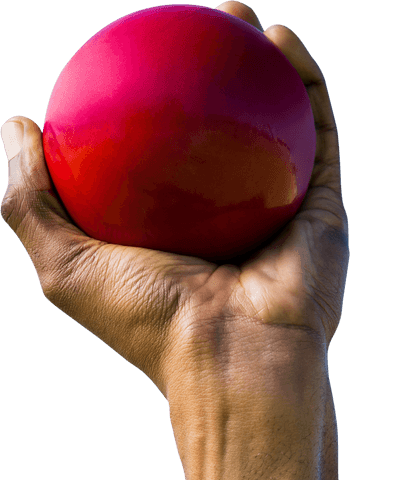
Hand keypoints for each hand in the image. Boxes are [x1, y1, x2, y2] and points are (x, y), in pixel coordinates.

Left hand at [1, 3, 348, 410]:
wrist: (235, 362)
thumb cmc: (148, 320)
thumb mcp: (66, 265)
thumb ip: (32, 201)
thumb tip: (16, 127)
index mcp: (173, 236)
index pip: (155, 160)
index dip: (142, 106)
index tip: (125, 60)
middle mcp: (227, 222)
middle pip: (215, 134)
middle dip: (205, 74)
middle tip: (183, 26)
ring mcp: (279, 214)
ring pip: (272, 124)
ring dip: (260, 62)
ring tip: (234, 13)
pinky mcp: (323, 207)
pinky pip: (318, 131)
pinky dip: (305, 81)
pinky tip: (280, 37)